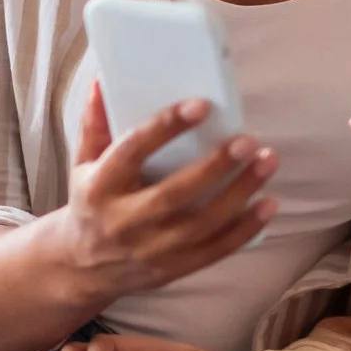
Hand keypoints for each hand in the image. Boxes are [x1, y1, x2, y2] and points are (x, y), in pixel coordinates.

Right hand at [39, 82, 278, 315]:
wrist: (82, 268)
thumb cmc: (90, 203)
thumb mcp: (83, 163)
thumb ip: (96, 123)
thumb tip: (104, 80)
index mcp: (100, 187)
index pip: (132, 151)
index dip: (165, 127)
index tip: (200, 106)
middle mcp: (124, 221)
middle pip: (174, 194)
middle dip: (215, 166)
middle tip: (248, 140)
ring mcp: (150, 250)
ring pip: (201, 224)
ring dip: (239, 194)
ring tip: (267, 162)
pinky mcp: (172, 269)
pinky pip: (214, 250)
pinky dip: (245, 229)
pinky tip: (268, 204)